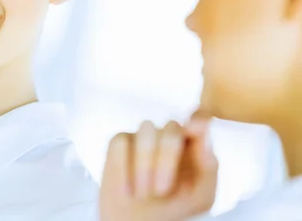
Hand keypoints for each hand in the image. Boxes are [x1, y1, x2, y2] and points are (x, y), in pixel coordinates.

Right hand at [99, 112, 217, 220]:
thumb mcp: (201, 196)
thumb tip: (203, 137)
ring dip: (145, 164)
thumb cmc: (174, 208)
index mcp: (193, 145)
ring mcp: (143, 136)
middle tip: (161, 190)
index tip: (196, 129)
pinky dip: (123, 168)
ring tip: (143, 193)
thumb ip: (208, 166)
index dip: (198, 117)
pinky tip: (127, 190)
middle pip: (172, 128)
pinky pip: (120, 142)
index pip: (200, 118)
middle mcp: (169, 135)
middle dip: (166, 160)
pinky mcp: (119, 143)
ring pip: (146, 130)